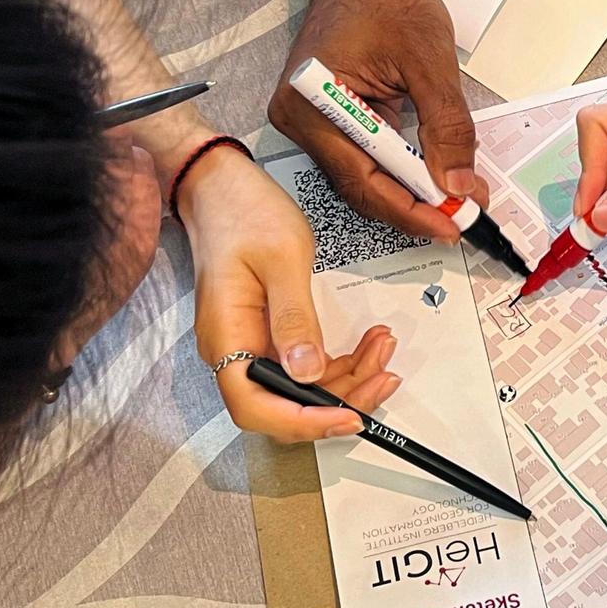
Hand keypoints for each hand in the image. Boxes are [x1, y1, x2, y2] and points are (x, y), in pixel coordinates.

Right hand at [183, 147, 400, 440]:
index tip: (348, 416)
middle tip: (384, 374)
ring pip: (300, 385)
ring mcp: (249, 342)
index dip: (304, 422)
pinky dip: (338, 359)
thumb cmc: (243, 212)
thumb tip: (307, 371)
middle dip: (340, 397)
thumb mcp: (282, 260)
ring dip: (347, 376)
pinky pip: (303, 362)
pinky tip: (366, 341)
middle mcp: (233, 348)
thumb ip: (295, 318)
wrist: (222, 186)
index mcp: (227, 337)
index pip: (257, 408)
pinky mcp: (266, 332)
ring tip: (382, 349)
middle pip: (284, 404)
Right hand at [272, 0, 485, 242]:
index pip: (363, 179)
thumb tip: (460, 185)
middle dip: (413, 205)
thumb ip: (447, 127)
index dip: (411, 208)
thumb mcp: (430, 61)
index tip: (453, 223)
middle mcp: (300, 117)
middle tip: (461, 218)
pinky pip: (362, 154)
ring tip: (454, 200)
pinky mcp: (326, 114)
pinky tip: (431, 175)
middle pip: (360, 184)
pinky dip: (398, 167)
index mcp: (312, 102)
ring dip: (408, 189)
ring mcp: (310, 117)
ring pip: (362, 175)